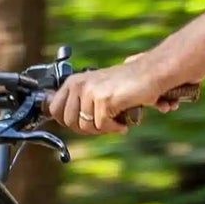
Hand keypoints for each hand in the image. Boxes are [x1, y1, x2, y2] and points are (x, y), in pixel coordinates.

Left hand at [49, 56, 197, 135]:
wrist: (150, 74)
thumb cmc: (126, 84)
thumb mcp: (96, 89)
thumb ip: (79, 103)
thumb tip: (67, 123)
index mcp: (73, 81)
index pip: (54, 110)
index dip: (69, 122)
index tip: (85, 124)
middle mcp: (79, 85)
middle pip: (69, 122)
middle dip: (86, 129)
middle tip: (102, 125)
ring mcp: (90, 92)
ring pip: (85, 126)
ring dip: (102, 129)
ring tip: (115, 122)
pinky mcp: (104, 100)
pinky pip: (102, 126)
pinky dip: (114, 127)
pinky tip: (122, 121)